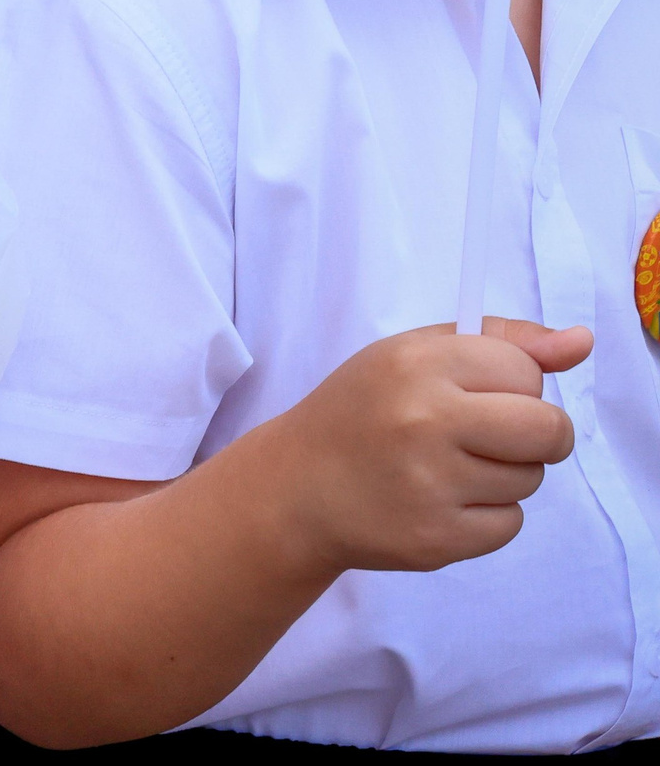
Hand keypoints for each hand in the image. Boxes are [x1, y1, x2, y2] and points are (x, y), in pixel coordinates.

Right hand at [272, 317, 589, 574]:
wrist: (297, 486)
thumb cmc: (363, 411)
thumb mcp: (413, 354)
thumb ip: (501, 343)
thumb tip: (582, 341)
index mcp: (417, 363)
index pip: (526, 371)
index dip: (512, 383)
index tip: (476, 393)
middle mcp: (424, 420)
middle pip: (549, 430)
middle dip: (539, 435)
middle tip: (496, 436)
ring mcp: (431, 484)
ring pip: (530, 479)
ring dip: (505, 475)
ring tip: (448, 468)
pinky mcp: (437, 538)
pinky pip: (510, 524)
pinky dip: (486, 516)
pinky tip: (440, 502)